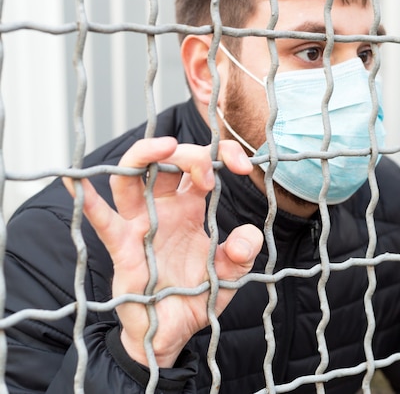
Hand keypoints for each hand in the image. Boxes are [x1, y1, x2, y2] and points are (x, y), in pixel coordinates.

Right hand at [63, 137, 262, 366]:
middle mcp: (163, 210)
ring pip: (130, 180)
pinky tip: (75, 183)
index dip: (220, 155)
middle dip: (187, 153)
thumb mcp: (230, 273)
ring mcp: (140, 226)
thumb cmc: (196, 296)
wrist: (173, 332)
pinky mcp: (123, 249)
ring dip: (145, 156)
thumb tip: (244, 239)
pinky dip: (88, 203)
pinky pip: (104, 223)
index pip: (200, 167)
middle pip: (164, 164)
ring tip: (166, 146)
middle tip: (209, 166)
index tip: (241, 165)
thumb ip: (243, 253)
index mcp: (190, 207)